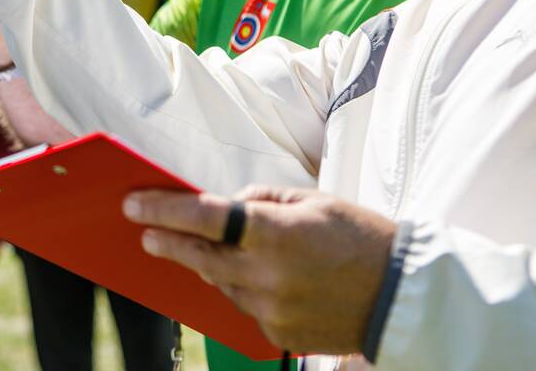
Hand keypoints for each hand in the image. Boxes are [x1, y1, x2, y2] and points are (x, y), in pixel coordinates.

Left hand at [122, 186, 395, 354]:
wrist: (402, 294)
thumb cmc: (358, 236)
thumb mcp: (310, 200)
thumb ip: (260, 201)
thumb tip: (226, 207)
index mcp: (273, 233)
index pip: (202, 217)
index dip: (162, 209)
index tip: (133, 204)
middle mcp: (265, 274)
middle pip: (198, 256)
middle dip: (167, 241)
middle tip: (145, 231)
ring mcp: (270, 310)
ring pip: (221, 283)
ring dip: (216, 265)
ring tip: (231, 251)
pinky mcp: (277, 335)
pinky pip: (246, 307)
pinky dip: (248, 290)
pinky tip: (269, 279)